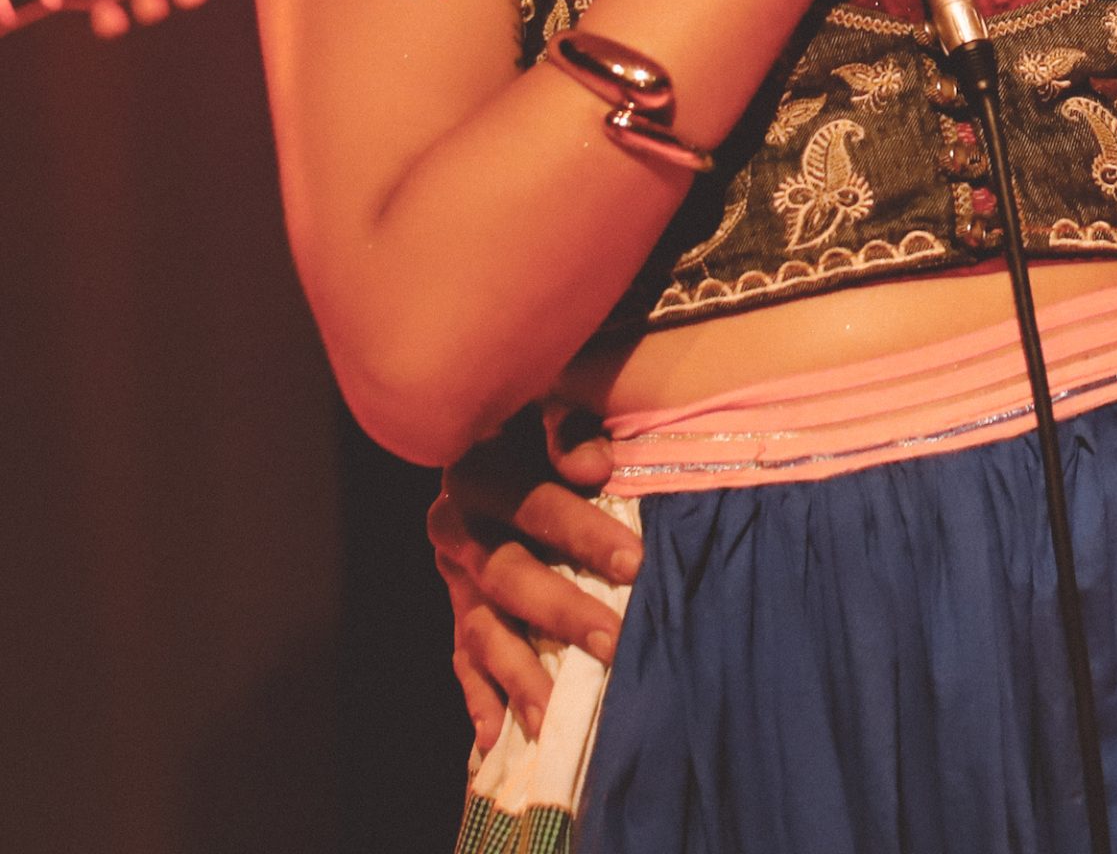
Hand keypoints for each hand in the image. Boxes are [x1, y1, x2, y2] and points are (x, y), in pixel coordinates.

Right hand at [430, 406, 636, 753]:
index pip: (533, 506)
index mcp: (479, 471)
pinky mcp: (456, 605)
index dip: (582, 533)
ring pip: (480, 631)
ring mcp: (452, 573)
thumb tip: (593, 466)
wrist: (490, 424)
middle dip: (561, 613)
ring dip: (519, 675)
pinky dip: (478, 698)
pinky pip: (461, 658)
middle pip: (507, 578)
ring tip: (556, 716)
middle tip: (613, 644)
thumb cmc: (538, 416)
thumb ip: (570, 428)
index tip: (635, 562)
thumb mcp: (551, 405)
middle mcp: (456, 526)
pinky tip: (495, 739)